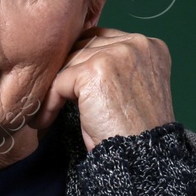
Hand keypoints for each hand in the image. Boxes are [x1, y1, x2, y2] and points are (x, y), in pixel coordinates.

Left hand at [33, 26, 173, 150]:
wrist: (140, 156)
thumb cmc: (135, 132)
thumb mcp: (131, 89)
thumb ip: (116, 67)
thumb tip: (75, 57)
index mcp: (150, 46)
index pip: (103, 39)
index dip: (83, 61)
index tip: (70, 84)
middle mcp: (136, 44)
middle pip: (85, 46)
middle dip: (67, 72)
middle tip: (53, 96)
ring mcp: (117, 54)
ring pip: (70, 63)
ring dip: (56, 89)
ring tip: (48, 111)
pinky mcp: (95, 71)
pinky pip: (59, 81)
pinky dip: (49, 102)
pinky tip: (45, 120)